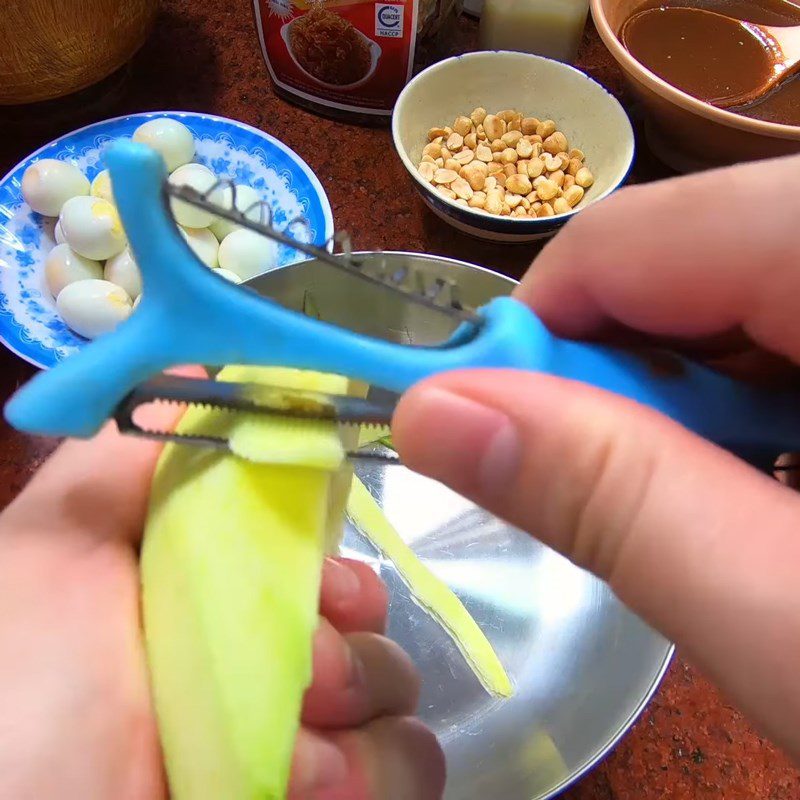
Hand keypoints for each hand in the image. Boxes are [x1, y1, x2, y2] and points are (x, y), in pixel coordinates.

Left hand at [0, 389, 443, 799]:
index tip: (315, 568)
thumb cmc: (28, 691)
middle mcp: (262, 662)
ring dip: (356, 708)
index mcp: (211, 597)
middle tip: (301, 667)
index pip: (314, 547)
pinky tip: (304, 790)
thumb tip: (208, 368)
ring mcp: (307, 739)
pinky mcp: (340, 799)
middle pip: (370, 614)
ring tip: (288, 756)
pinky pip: (413, 764)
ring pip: (399, 684)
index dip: (327, 549)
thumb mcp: (56, 547)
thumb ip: (128, 454)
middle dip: (343, 636)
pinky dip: (373, 773)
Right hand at [394, 154, 799, 759]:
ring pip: (728, 289)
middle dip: (617, 380)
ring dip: (683, 397)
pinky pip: (779, 315)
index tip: (492, 432)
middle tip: (620, 496)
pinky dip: (746, 395)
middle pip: (683, 258)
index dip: (533, 334)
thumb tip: (429, 414)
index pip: (635, 239)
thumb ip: (614, 501)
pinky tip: (771, 477)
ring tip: (719, 506)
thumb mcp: (789, 618)